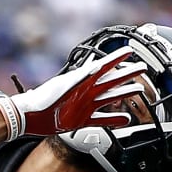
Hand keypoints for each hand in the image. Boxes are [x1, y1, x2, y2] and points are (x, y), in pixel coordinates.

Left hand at [0, 48, 148, 138]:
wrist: (29, 117)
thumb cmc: (42, 99)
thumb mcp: (63, 86)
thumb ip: (81, 78)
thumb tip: (98, 66)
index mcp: (82, 80)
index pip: (104, 66)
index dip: (117, 58)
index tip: (130, 51)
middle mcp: (86, 91)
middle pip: (111, 81)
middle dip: (127, 74)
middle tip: (143, 68)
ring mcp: (85, 105)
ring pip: (110, 98)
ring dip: (124, 94)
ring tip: (138, 90)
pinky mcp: (81, 120)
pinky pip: (102, 119)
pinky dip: (114, 119)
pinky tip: (125, 120)